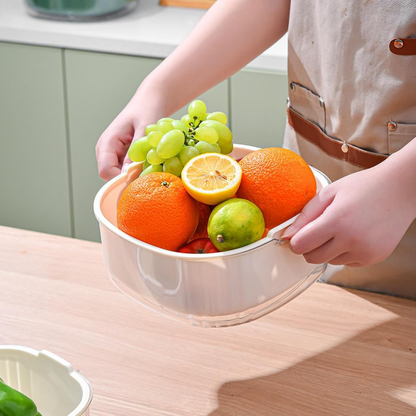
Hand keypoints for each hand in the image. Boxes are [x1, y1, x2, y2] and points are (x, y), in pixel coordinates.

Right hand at [96, 90, 166, 180]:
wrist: (150, 102)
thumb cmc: (147, 110)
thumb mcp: (144, 129)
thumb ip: (135, 150)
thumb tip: (127, 173)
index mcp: (107, 142)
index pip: (106, 171)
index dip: (120, 179)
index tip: (139, 180)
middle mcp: (105, 151)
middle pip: (110, 177)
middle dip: (127, 180)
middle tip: (147, 177)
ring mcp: (112, 155)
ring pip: (118, 176)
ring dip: (132, 177)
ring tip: (149, 169)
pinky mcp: (121, 157)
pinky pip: (125, 172)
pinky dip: (136, 173)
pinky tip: (148, 166)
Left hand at [282, 153, 415, 266]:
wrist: (400, 190)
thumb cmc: (363, 187)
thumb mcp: (329, 193)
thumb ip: (305, 215)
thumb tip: (286, 235)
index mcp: (337, 221)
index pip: (301, 245)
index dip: (294, 241)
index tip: (296, 235)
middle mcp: (351, 240)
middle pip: (312, 258)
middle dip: (308, 247)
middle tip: (315, 232)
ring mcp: (364, 252)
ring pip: (329, 261)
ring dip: (327, 250)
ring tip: (340, 228)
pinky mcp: (374, 258)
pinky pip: (346, 262)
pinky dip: (344, 252)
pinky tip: (353, 235)